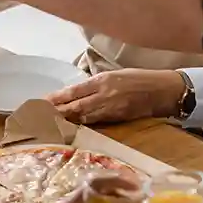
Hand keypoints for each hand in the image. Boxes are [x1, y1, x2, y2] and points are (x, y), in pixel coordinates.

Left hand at [48, 69, 185, 124]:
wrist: (163, 90)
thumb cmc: (139, 79)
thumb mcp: (115, 75)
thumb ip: (96, 85)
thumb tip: (76, 94)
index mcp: (102, 80)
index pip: (74, 91)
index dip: (57, 98)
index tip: (42, 102)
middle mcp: (104, 94)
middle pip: (75, 106)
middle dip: (57, 112)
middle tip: (39, 117)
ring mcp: (111, 108)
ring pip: (83, 117)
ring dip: (66, 121)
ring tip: (50, 124)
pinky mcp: (117, 119)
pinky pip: (95, 122)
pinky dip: (82, 124)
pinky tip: (72, 127)